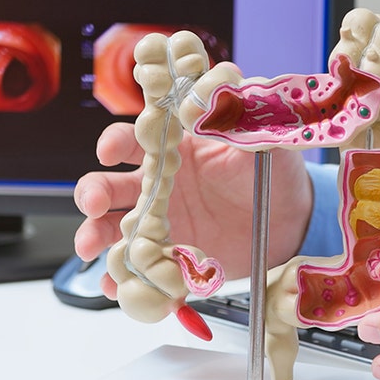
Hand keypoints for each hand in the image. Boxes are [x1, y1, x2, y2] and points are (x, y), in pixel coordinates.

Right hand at [74, 120, 312, 293]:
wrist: (289, 220)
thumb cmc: (271, 170)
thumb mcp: (259, 138)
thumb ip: (235, 115)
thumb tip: (209, 95)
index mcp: (174, 148)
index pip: (134, 139)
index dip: (115, 142)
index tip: (108, 151)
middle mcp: (158, 184)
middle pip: (111, 184)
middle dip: (94, 192)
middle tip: (93, 203)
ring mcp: (160, 221)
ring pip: (113, 226)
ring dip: (95, 235)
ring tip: (90, 247)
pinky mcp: (169, 255)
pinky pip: (138, 266)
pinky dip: (121, 277)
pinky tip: (114, 284)